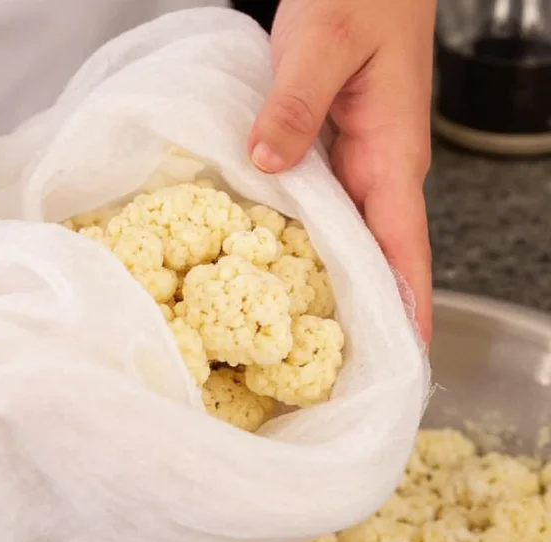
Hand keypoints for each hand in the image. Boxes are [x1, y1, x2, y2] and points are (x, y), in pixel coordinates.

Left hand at [250, 0, 434, 342]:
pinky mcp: (333, 154)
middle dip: (364, 314)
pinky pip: (322, 211)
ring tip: (301, 336)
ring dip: (333, 284)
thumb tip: (268, 164)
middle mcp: (380, 170)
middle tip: (331, 368)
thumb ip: (294, 105)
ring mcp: (358, 165)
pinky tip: (279, 265)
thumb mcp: (322, 42)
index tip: (400, 360)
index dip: (404, 306)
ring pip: (348, 239)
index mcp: (392, 155)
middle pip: (377, 258)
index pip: (404, 248)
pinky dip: (307, 242)